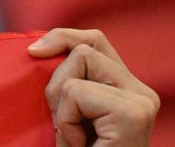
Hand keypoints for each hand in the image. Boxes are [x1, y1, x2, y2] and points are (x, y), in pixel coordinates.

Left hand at [28, 28, 158, 146]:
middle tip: (63, 123)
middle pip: (85, 47)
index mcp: (128, 89)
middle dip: (57, 80)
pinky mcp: (133, 114)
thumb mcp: (68, 114)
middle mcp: (142, 92)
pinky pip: (76, 92)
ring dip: (61, 104)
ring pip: (79, 62)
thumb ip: (67, 83)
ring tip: (75, 138)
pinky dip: (66, 121)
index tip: (32, 53)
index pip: (94, 40)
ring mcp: (142, 102)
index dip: (62, 37)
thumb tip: (35, 49)